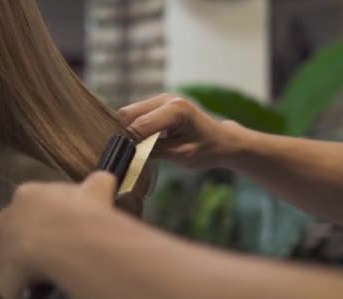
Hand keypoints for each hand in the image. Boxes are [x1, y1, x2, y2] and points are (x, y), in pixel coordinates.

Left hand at [0, 172, 117, 298]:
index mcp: (26, 195)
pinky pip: (5, 283)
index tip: (59, 231)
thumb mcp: (98, 191)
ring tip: (43, 276)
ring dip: (19, 266)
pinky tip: (36, 292)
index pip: (28, 206)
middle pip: (10, 231)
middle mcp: (4, 218)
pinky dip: (18, 289)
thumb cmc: (83, 215)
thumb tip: (104, 180)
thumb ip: (98, 184)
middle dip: (25, 241)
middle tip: (50, 254)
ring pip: (4, 257)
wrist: (70, 246)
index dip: (43, 221)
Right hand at [119, 94, 245, 168]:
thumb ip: (153, 152)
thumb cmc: (205, 150)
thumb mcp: (180, 155)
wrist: (221, 140)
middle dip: (122, 133)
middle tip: (122, 152)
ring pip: (129, 112)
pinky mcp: (156, 104)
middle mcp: (167, 99)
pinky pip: (135, 114)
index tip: (121, 156)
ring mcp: (160, 99)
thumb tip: (128, 153)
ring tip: (128, 148)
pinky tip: (134, 142)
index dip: (128, 141)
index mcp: (177, 109)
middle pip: (129, 113)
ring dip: (126, 129)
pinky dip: (131, 127)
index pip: (141, 124)